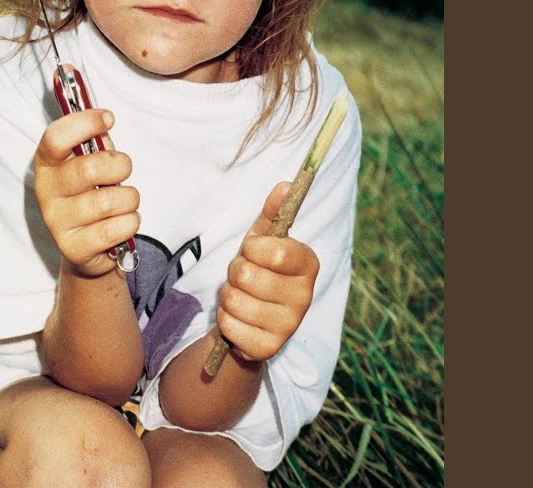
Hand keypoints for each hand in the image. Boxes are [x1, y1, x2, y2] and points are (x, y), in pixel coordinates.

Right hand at [33, 108, 139, 276]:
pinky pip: (116, 228)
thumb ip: (95, 140)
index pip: (56, 137)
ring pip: (109, 201)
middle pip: (89, 168)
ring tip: (124, 202)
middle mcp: (45, 191)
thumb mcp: (91, 162)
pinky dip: (130, 223)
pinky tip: (122, 223)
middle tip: (123, 170)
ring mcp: (56, 221)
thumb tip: (99, 114)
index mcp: (47, 164)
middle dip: (120, 165)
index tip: (109, 118)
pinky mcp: (73, 248)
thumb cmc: (92, 194)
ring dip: (129, 198)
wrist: (88, 247)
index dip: (84, 123)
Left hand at [216, 181, 320, 362]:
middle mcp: (305, 296)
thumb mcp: (262, 239)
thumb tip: (286, 185)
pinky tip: (237, 318)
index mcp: (308, 264)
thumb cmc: (258, 270)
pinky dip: (224, 320)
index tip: (251, 250)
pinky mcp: (269, 348)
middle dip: (234, 272)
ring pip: (234, 299)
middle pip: (246, 275)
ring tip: (240, 296)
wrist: (249, 318)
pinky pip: (229, 325)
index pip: (275, 251)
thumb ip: (273, 212)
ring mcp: (289, 325)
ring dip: (227, 295)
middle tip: (243, 276)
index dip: (253, 248)